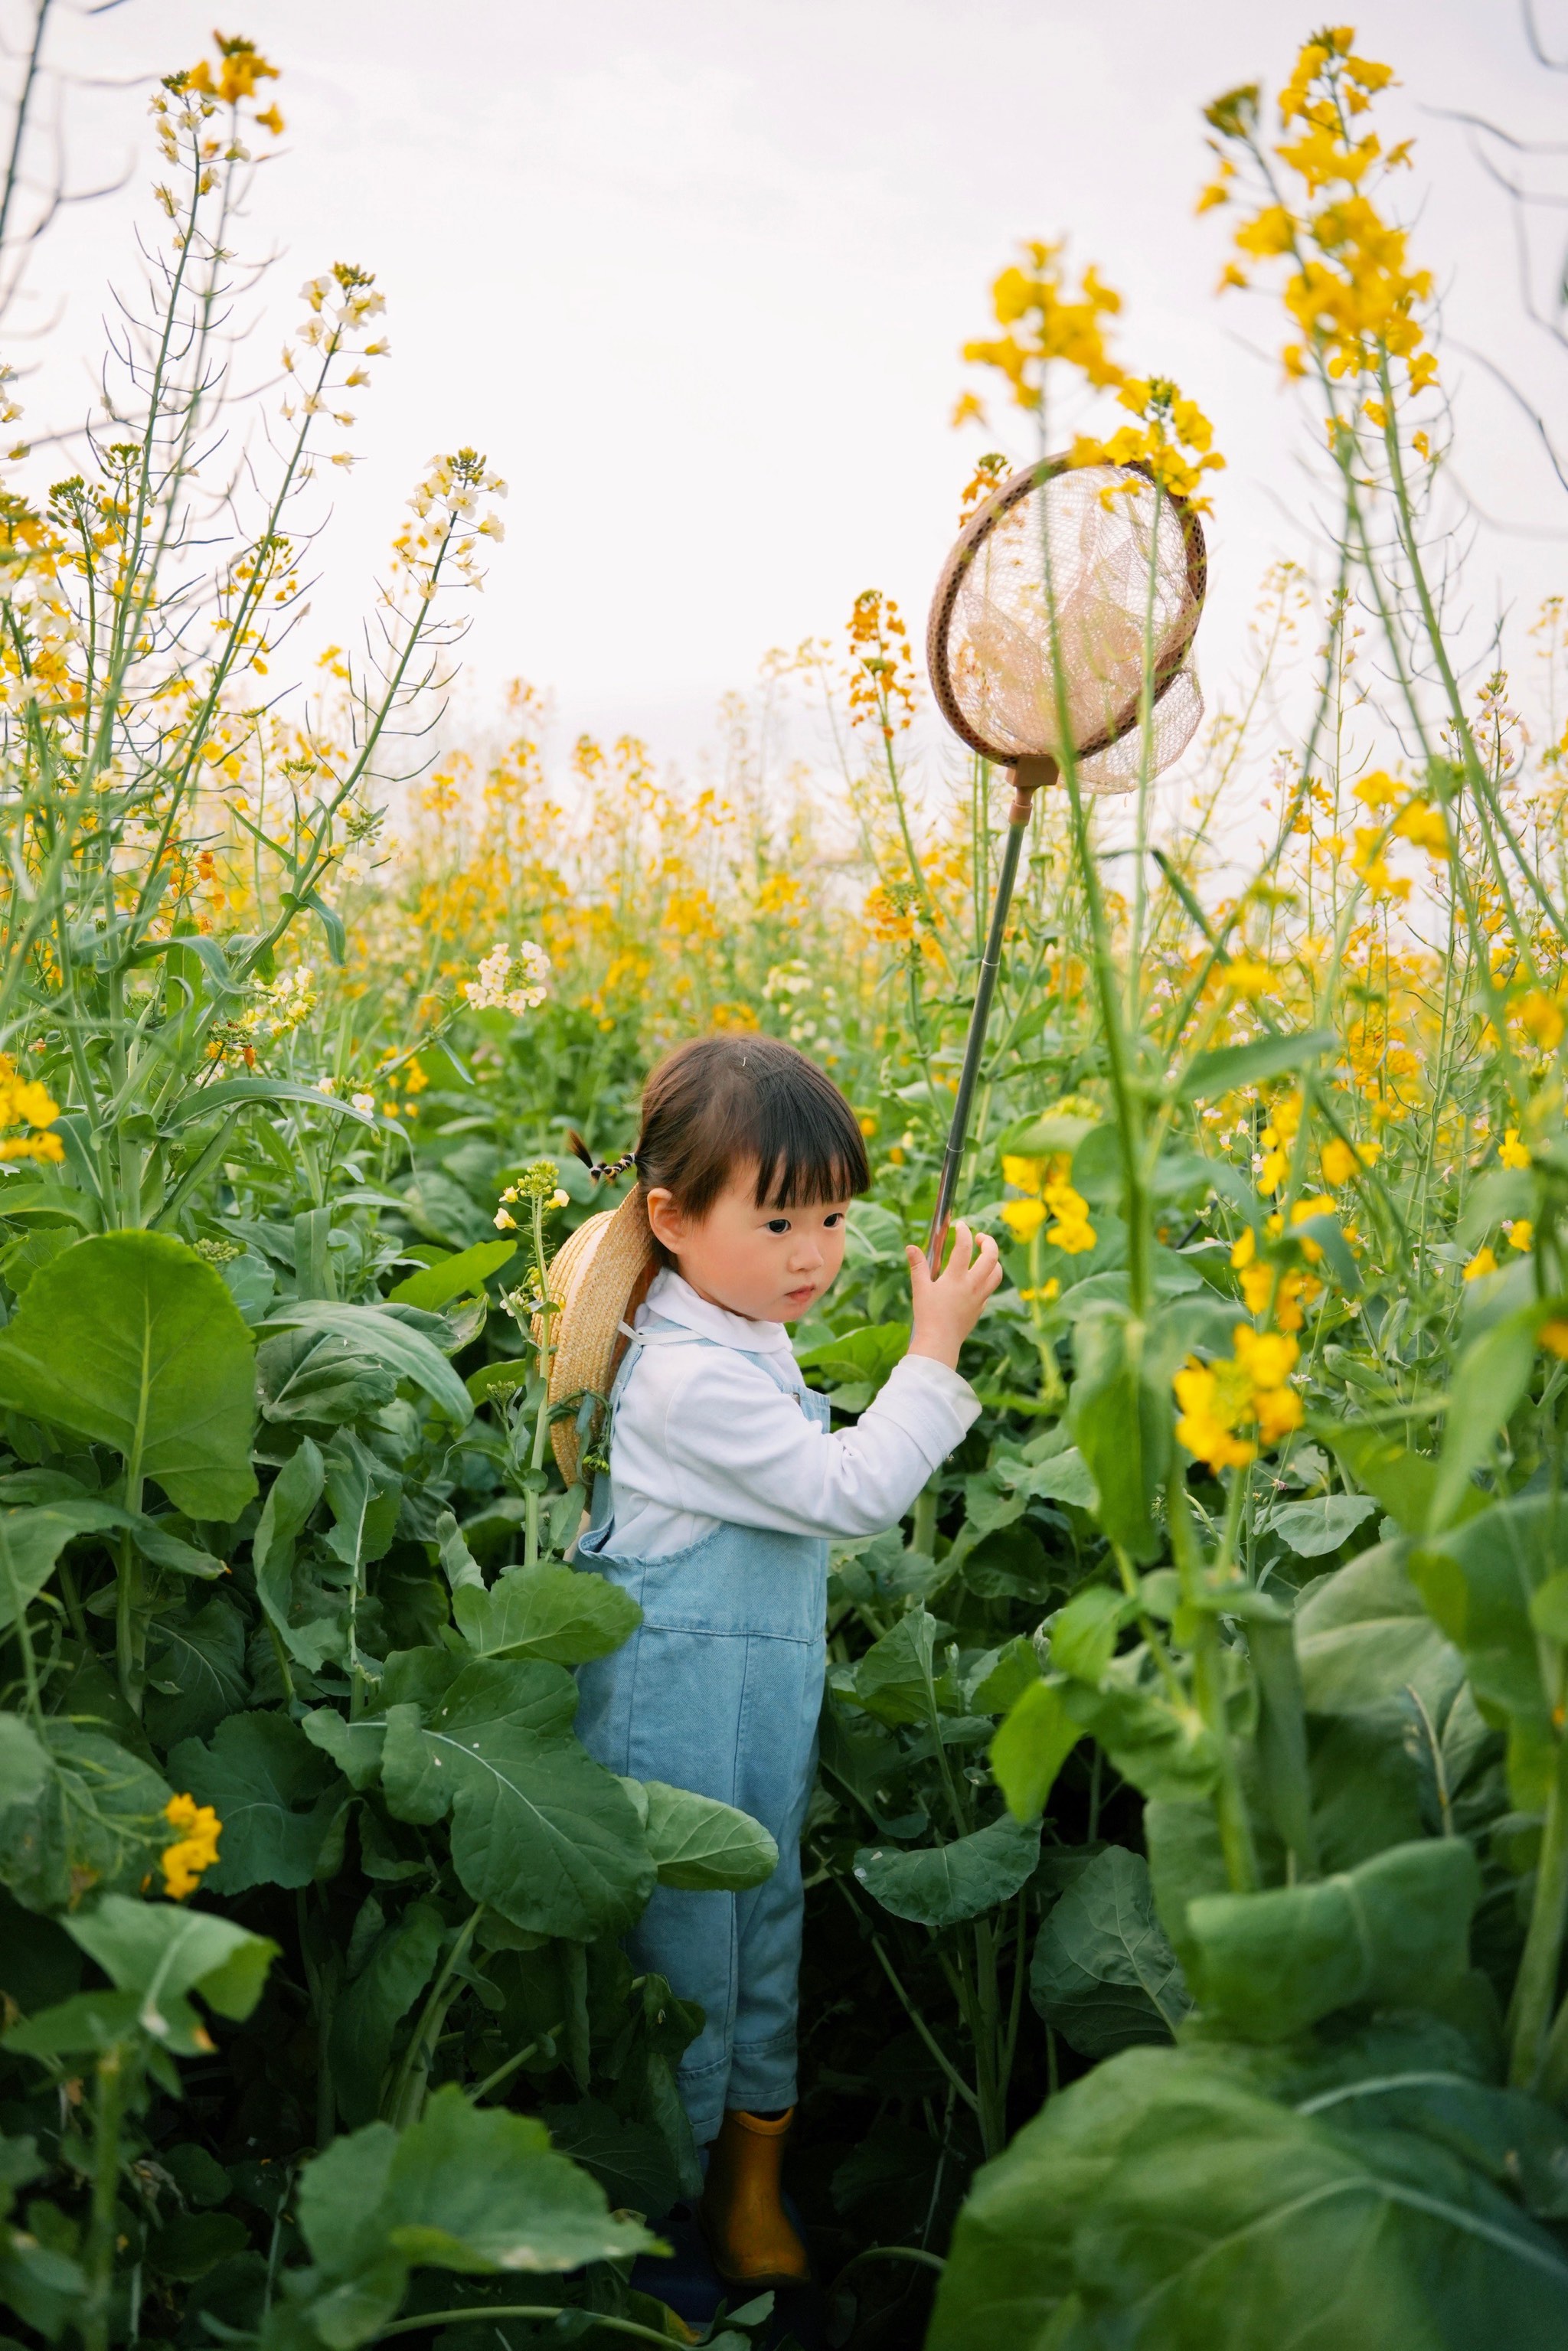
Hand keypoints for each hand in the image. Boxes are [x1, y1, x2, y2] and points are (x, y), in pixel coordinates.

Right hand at [905, 1221, 1002, 1369]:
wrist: (939, 1343)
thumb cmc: (927, 1316)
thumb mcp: (920, 1289)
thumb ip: (917, 1266)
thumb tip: (910, 1247)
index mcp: (956, 1278)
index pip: (964, 1247)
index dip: (964, 1232)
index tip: (960, 1225)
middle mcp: (972, 1286)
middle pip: (991, 1257)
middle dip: (989, 1242)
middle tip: (979, 1237)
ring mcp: (979, 1297)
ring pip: (997, 1273)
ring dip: (994, 1261)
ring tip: (984, 1256)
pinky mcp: (980, 1308)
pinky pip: (990, 1289)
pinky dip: (987, 1279)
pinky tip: (976, 1279)